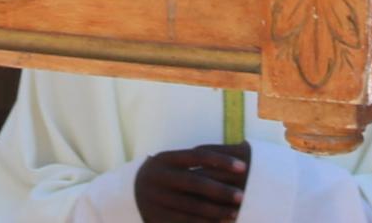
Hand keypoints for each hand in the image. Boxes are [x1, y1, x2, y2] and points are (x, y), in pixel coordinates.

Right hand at [131, 144, 248, 221]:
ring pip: (191, 205)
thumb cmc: (163, 176)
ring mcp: (157, 198)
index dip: (221, 161)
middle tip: (242, 195)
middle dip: (220, 190)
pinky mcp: (157, 217)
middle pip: (195, 183)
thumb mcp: (171, 163)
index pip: (198, 156)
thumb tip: (231, 162)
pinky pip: (185, 222)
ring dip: (216, 211)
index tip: (243, 166)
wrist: (128, 194)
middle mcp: (159, 176)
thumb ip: (195, 162)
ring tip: (236, 213)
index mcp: (165, 158)